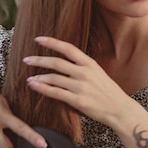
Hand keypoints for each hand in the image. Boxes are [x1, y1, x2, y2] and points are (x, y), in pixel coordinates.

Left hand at [23, 36, 137, 127]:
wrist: (120, 109)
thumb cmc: (109, 92)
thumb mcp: (98, 73)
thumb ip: (83, 67)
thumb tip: (65, 62)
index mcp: (90, 63)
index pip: (68, 48)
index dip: (52, 42)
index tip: (38, 39)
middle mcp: (84, 72)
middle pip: (56, 62)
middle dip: (39, 60)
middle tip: (26, 59)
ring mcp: (81, 86)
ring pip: (53, 78)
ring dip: (38, 77)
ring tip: (29, 78)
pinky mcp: (78, 100)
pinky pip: (55, 92)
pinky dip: (42, 89)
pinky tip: (34, 86)